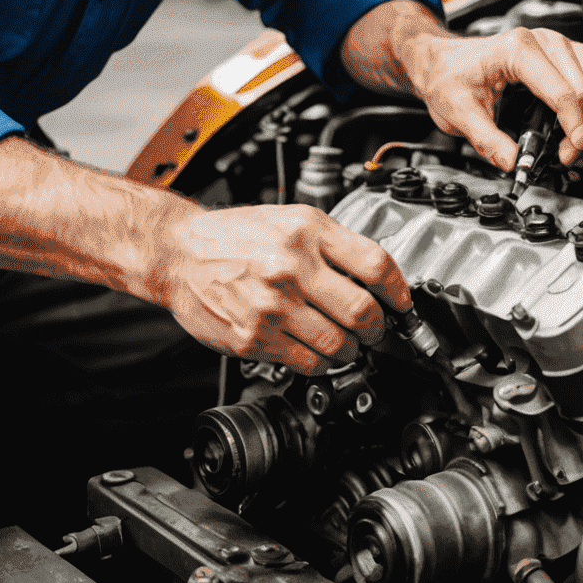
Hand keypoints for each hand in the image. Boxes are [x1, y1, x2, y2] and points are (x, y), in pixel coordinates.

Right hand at [146, 202, 411, 375]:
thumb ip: (334, 244)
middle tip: (375, 330)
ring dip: (350, 350)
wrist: (180, 252)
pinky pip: (306, 363)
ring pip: (338, 344)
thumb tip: (377, 277)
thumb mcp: (291, 219)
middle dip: (377, 328)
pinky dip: (321, 363)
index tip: (402, 304)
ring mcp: (272, 305)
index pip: (375, 265)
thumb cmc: (237, 235)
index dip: (399, 291)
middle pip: (362, 311)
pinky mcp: (254, 338)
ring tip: (346, 343)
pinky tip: (318, 352)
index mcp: (307, 232)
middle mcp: (291, 267)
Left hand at [398, 24, 582, 173]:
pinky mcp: (572, 59)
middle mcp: (547, 42)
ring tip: (580, 152)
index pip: (564, 92)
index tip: (569, 154)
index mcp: (519, 49)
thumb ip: (489, 142)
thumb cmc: (450, 75)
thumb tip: (517, 164)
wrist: (444, 60)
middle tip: (569, 159)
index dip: (573, 128)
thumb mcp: (459, 112)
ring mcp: (563, 48)